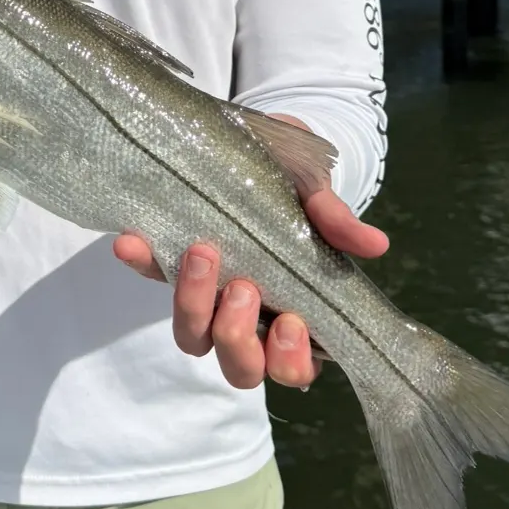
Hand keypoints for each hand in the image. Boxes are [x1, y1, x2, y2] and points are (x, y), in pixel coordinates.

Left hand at [113, 116, 388, 388]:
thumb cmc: (297, 182)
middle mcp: (248, 318)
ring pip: (193, 338)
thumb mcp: (317, 190)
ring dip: (194, 306)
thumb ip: (335, 218)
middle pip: (240, 366)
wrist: (256, 143)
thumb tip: (376, 245)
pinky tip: (133, 241)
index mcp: (293, 313)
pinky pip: (151, 276)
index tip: (293, 321)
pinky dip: (142, 262)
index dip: (291, 358)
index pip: (293, 363)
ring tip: (204, 254)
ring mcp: (206, 296)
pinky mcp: (168, 265)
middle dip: (238, 337)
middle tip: (246, 288)